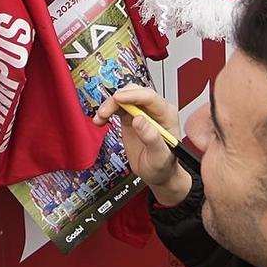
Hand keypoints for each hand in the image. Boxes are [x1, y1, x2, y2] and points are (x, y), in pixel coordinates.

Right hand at [93, 84, 190, 203]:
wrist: (159, 174)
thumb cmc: (164, 166)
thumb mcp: (160, 157)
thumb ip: (152, 138)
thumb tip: (139, 120)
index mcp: (167, 115)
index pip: (150, 97)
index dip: (132, 95)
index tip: (117, 99)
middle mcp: (155, 110)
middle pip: (135, 92)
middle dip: (117, 99)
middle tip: (105, 112)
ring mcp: (142, 112)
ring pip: (124, 97)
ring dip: (109, 105)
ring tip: (100, 118)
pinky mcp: (131, 117)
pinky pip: (118, 106)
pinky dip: (107, 111)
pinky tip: (101, 120)